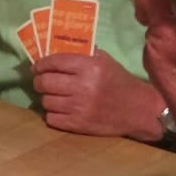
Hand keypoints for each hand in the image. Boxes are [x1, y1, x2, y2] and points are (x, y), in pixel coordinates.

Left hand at [32, 51, 165, 140]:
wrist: (138, 110)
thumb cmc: (119, 82)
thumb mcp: (104, 61)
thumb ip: (80, 54)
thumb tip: (53, 50)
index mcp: (90, 67)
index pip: (54, 62)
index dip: (40, 65)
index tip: (36, 67)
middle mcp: (83, 86)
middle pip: (45, 82)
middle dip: (39, 81)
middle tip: (41, 81)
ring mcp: (80, 108)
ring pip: (46, 101)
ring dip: (47, 98)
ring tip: (54, 96)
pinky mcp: (79, 125)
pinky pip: (51, 119)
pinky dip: (53, 114)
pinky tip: (61, 110)